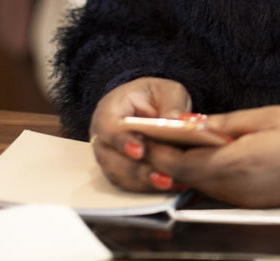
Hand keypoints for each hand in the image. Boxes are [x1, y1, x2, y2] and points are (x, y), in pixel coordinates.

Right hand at [89, 77, 191, 191]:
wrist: (149, 105)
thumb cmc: (154, 96)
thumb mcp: (168, 91)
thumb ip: (172, 104)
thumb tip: (177, 122)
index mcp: (108, 110)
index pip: (108, 128)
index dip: (122, 141)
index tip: (140, 152)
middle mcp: (102, 136)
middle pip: (111, 158)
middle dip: (137, 169)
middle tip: (163, 176)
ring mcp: (108, 156)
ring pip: (119, 175)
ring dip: (144, 182)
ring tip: (170, 182)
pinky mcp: (118, 171)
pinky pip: (128, 184)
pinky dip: (148, 187)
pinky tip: (171, 185)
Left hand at [145, 106, 279, 207]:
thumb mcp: (269, 116)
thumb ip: (227, 121)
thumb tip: (194, 122)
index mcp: (238, 161)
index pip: (182, 161)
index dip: (157, 149)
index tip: (141, 133)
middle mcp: (237, 187)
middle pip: (186, 177)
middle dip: (164, 158)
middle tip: (148, 138)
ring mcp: (245, 200)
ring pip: (201, 185)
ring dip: (183, 168)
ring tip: (170, 145)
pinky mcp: (254, 204)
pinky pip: (219, 190)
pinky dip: (205, 174)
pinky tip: (205, 157)